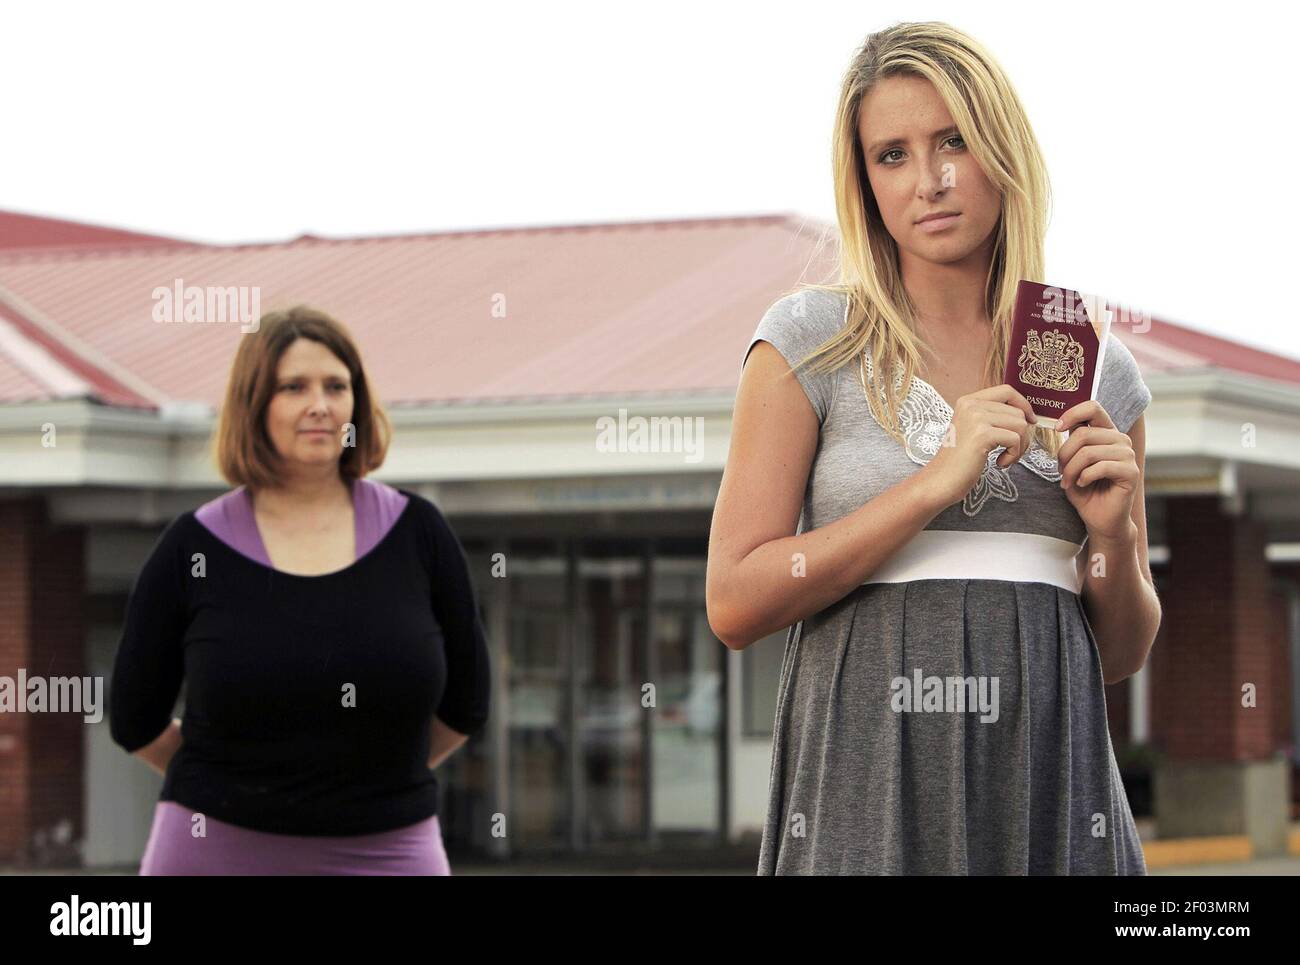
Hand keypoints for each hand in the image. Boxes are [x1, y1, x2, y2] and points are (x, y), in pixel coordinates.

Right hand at [924, 384, 1037, 505]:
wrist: (941, 480)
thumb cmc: (959, 460)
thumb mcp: (973, 429)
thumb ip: (992, 417)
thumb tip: (1027, 415)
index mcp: (968, 401)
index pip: (1007, 391)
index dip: (1024, 405)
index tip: (1030, 421)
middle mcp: (971, 405)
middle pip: (1018, 411)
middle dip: (1023, 434)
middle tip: (1011, 452)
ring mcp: (976, 418)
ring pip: (1020, 425)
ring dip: (1020, 446)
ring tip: (1005, 457)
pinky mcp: (982, 435)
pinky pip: (1015, 439)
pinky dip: (1013, 455)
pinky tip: (1000, 463)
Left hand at [1056, 400, 1137, 540]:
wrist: (1100, 518)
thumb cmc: (1085, 490)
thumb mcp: (1072, 462)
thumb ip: (1070, 443)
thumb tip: (1060, 425)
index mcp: (1106, 433)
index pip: (1093, 408)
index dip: (1072, 413)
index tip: (1057, 428)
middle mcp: (1120, 440)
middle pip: (1083, 434)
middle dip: (1064, 455)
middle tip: (1060, 472)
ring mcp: (1128, 455)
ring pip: (1089, 452)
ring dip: (1071, 469)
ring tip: (1068, 482)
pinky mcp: (1131, 472)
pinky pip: (1100, 467)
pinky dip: (1084, 477)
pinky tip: (1082, 484)